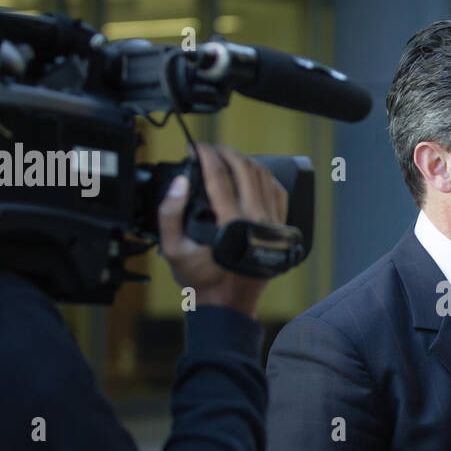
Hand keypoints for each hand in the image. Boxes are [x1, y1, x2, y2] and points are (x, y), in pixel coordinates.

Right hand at [158, 143, 288, 317]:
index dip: (205, 154)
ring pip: (263, 176)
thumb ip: (170, 213)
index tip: (195, 147)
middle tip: (210, 149)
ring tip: (227, 157)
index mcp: (231, 222)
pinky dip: (264, 176)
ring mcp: (272, 223)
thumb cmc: (201, 279)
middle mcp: (256, 219)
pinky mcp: (280, 228)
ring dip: (244, 160)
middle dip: (225, 152)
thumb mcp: (172, 249)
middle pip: (244, 168)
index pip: (218, 174)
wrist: (228, 303)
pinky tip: (251, 173)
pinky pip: (278, 192)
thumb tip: (181, 182)